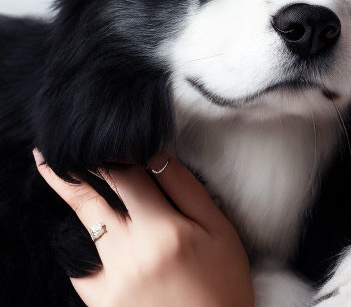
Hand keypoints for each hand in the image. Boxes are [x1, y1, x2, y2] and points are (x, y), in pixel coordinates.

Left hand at [33, 148, 254, 306]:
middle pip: (90, 202)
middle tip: (46, 155)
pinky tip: (88, 241)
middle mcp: (131, 254)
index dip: (112, 154)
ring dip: (77, 207)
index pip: (126, 177)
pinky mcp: (102, 305)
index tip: (101, 141)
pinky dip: (82, 252)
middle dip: (70, 174)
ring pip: (82, 233)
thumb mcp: (219, 229)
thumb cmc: (223, 282)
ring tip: (60, 181)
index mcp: (164, 230)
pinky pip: (80, 271)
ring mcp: (112, 282)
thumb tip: (156, 155)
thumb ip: (187, 188)